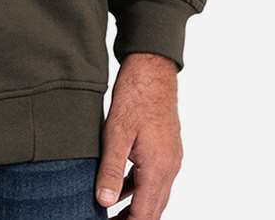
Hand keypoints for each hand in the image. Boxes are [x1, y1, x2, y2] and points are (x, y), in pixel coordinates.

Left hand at [95, 53, 182, 217]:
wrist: (153, 69)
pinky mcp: (166, 150)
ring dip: (137, 209)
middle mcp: (169, 167)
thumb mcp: (116, 133)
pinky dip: (139, 189)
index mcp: (158, 168)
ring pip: (155, 196)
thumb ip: (112, 169)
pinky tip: (121, 189)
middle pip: (153, 210)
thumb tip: (104, 201)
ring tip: (113, 215)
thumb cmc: (135, 96)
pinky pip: (154, 179)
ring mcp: (170, 158)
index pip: (145, 214)